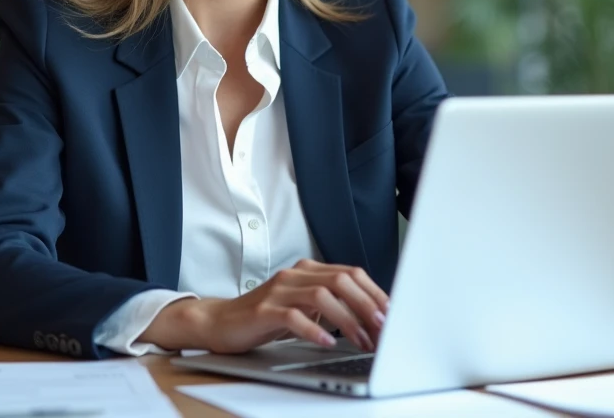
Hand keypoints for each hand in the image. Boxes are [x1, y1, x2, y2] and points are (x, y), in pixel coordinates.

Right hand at [140, 259, 388, 353]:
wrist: (220, 322)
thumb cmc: (265, 318)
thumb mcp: (303, 307)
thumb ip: (330, 305)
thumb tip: (372, 319)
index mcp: (307, 271)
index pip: (350, 273)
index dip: (375, 293)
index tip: (393, 315)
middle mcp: (294, 275)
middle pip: (341, 280)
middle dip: (367, 305)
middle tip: (384, 329)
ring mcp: (278, 291)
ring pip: (322, 296)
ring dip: (348, 320)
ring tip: (362, 341)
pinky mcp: (263, 310)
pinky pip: (293, 316)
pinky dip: (314, 329)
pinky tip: (327, 342)